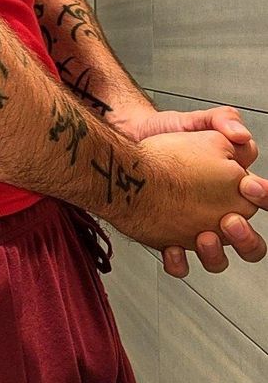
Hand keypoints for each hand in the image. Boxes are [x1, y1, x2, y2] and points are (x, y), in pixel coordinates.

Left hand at [120, 105, 266, 276]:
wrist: (128, 149)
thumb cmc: (164, 136)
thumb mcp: (195, 121)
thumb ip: (223, 120)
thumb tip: (241, 135)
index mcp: (231, 185)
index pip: (261, 199)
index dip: (262, 196)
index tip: (247, 185)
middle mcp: (217, 211)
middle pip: (249, 241)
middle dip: (246, 237)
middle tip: (229, 221)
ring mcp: (194, 228)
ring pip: (218, 259)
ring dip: (215, 255)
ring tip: (202, 238)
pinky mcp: (169, 238)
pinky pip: (180, 262)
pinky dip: (177, 261)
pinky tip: (170, 248)